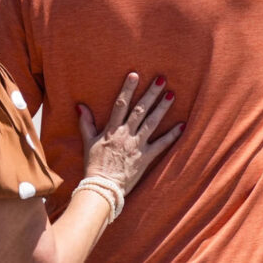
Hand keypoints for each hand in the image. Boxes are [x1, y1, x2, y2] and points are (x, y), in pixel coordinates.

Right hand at [76, 72, 182, 193]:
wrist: (103, 187)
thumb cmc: (94, 165)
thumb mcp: (88, 142)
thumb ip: (86, 123)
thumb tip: (80, 105)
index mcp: (111, 130)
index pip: (120, 104)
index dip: (128, 89)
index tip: (135, 75)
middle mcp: (125, 134)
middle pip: (140, 109)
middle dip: (151, 93)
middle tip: (161, 79)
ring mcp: (137, 145)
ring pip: (152, 122)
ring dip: (162, 108)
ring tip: (172, 94)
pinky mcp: (146, 158)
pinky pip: (161, 145)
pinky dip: (172, 135)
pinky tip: (182, 125)